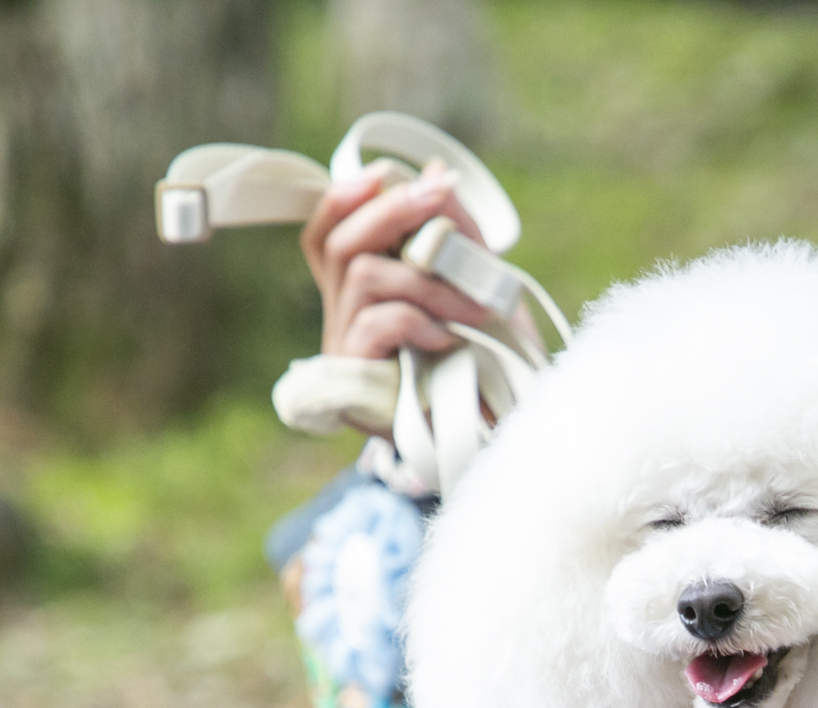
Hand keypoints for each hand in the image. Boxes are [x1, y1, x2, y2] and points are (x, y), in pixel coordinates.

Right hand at [302, 161, 495, 364]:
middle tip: (440, 198)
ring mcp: (344, 345)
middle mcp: (342, 312)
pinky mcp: (355, 378)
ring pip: (364, 276)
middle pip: (339, 242)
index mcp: (359, 287)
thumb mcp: (472, 277)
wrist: (492, 426)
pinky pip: (377, 324)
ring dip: (428, 277)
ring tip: (475, 302)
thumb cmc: (481, 350)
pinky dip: (420, 318)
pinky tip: (450, 336)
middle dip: (391, 211)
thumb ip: (451, 227)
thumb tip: (437, 170)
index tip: (385, 174)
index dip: (344, 198)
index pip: (325, 232)